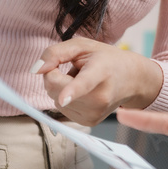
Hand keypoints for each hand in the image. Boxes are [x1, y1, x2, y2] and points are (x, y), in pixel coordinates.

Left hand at [32, 37, 162, 125]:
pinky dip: (66, 98)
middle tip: (71, 68)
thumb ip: (56, 53)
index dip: (72, 91)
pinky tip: (82, 92)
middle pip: (56, 89)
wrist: (132, 80)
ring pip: (55, 99)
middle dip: (53, 75)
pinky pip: (61, 108)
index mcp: (101, 71)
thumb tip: (35, 70)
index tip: (64, 99)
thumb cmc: (105, 59)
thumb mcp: (82, 46)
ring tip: (82, 80)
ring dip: (61, 88)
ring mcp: (95, 113)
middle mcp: (100, 96)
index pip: (85, 83)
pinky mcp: (90, 122)